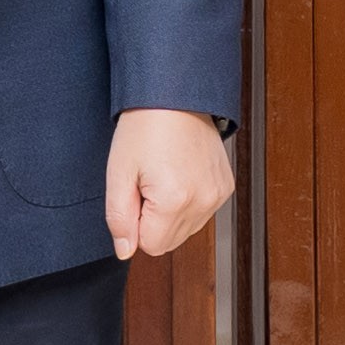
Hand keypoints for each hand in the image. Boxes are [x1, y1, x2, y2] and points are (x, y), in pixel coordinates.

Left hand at [107, 108, 236, 260]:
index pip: (151, 246)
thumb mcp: (119, 171)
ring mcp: (218, 194)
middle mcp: (203, 201)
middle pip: (170, 242)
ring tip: (163, 175)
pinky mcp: (226, 187)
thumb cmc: (145, 126)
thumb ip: (119, 218)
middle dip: (153, 221)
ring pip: (186, 229)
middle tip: (146, 182)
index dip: (136, 224)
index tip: (134, 194)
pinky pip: (202, 212)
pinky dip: (188, 200)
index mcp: (175, 200)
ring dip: (171, 212)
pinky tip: (179, 174)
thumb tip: (125, 250)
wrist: (175, 94)